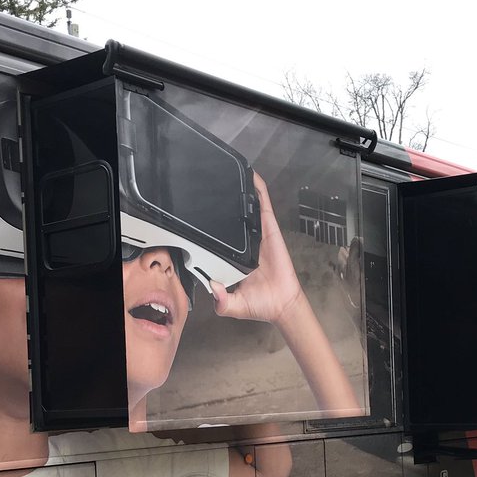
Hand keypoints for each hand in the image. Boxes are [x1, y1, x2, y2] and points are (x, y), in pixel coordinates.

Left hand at [209, 173, 303, 326]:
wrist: (281, 304)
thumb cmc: (259, 304)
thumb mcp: (231, 306)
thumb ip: (219, 301)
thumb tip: (211, 289)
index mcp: (234, 256)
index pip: (219, 235)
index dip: (209, 224)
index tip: (196, 212)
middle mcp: (245, 243)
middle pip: (232, 216)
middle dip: (222, 200)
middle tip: (209, 184)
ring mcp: (258, 234)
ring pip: (248, 206)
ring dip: (241, 189)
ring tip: (229, 171)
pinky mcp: (270, 229)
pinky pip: (264, 205)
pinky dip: (259, 190)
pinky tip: (252, 176)